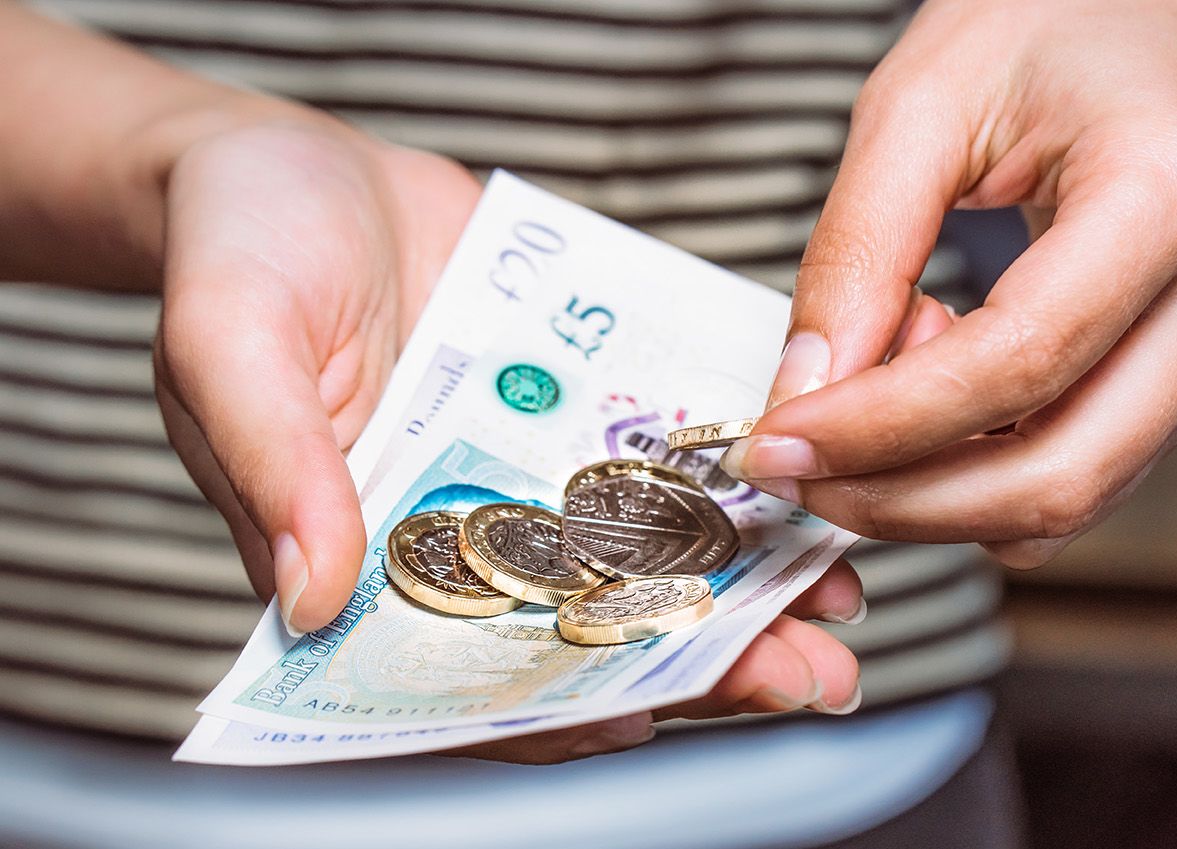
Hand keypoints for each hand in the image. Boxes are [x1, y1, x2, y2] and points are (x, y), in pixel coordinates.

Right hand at [152, 118, 863, 762]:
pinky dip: (724, 482)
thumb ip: (276, 466)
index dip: (552, 710)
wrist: (293, 161)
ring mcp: (519, 472)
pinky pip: (651, 457)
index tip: (650, 716)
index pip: (458, 673)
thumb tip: (311, 599)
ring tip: (831, 599)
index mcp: (358, 557)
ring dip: (735, 585)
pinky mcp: (567, 408)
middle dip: (691, 658)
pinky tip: (801, 493)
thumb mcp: (230, 342)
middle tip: (800, 672)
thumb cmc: (236, 246)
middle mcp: (450, 532)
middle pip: (575, 625)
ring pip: (634, 554)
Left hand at [720, 0, 1176, 567]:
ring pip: (1067, 499)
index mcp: (1166, 196)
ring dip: (936, 491)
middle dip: (900, 499)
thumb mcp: (922, 104)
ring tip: (880, 380)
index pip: (1015, 364)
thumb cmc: (1060, 27)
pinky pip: (1075, 478)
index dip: (879, 427)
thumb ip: (856, 252)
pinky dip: (979, 471)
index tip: (781, 442)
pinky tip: (934, 393)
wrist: (1159, 22)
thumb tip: (808, 389)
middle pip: (1056, 472)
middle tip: (799, 468)